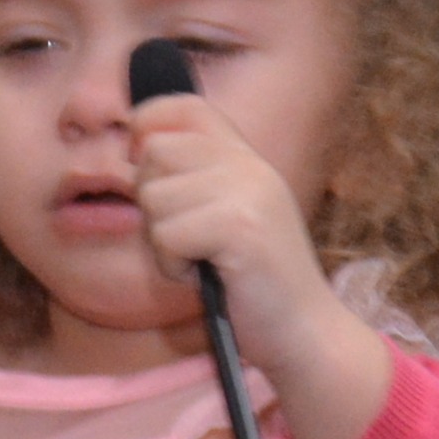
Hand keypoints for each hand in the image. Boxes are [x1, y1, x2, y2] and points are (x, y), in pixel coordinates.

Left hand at [129, 90, 394, 438]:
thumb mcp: (228, 217)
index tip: (138, 159)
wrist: (305, 332)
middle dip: (153, 202)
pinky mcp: (239, 227)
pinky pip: (165, 236)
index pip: (185, 107)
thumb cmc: (256, 285)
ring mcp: (247, 192)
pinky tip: (206, 278)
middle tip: (188, 239)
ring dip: (162, 242)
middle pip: (155, 153)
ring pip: (154, 198)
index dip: (148, 123)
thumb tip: (134, 144)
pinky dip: (173, 266)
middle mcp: (249, 165)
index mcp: (247, 158)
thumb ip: (194, 179)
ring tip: (202, 262)